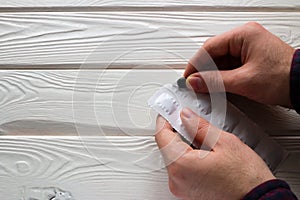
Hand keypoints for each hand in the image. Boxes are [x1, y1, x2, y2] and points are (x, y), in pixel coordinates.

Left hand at [155, 108, 274, 199]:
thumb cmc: (247, 179)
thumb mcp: (224, 143)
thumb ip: (200, 127)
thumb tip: (186, 116)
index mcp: (181, 166)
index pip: (162, 137)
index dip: (165, 120)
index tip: (170, 111)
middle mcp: (177, 180)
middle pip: (167, 148)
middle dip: (176, 132)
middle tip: (189, 120)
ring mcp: (181, 189)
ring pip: (174, 159)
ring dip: (183, 145)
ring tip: (203, 138)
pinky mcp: (188, 194)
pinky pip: (181, 170)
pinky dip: (188, 158)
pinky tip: (204, 152)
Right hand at [184, 22, 294, 106]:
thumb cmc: (284, 78)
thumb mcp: (244, 81)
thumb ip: (215, 81)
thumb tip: (195, 81)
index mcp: (243, 35)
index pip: (209, 47)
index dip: (195, 63)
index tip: (187, 77)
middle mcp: (245, 38)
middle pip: (214, 53)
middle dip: (203, 70)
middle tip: (195, 84)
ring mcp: (248, 49)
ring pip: (221, 61)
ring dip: (212, 74)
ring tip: (205, 88)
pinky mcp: (251, 59)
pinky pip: (230, 66)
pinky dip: (222, 77)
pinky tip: (217, 86)